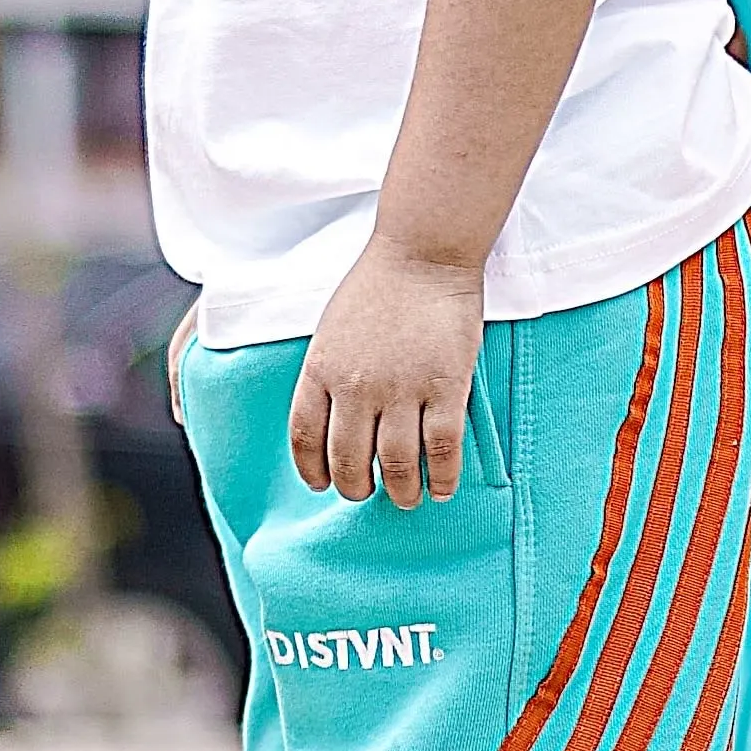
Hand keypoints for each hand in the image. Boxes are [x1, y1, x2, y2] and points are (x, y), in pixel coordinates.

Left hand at [292, 250, 485, 504]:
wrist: (423, 252)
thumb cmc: (377, 287)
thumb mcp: (331, 330)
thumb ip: (328, 375)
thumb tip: (332, 422)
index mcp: (320, 370)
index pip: (306, 438)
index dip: (313, 471)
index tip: (323, 485)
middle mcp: (355, 386)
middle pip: (349, 460)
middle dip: (357, 488)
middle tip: (368, 493)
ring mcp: (401, 389)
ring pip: (396, 464)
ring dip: (401, 491)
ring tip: (407, 497)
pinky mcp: (445, 387)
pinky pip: (441, 449)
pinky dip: (441, 477)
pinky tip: (441, 488)